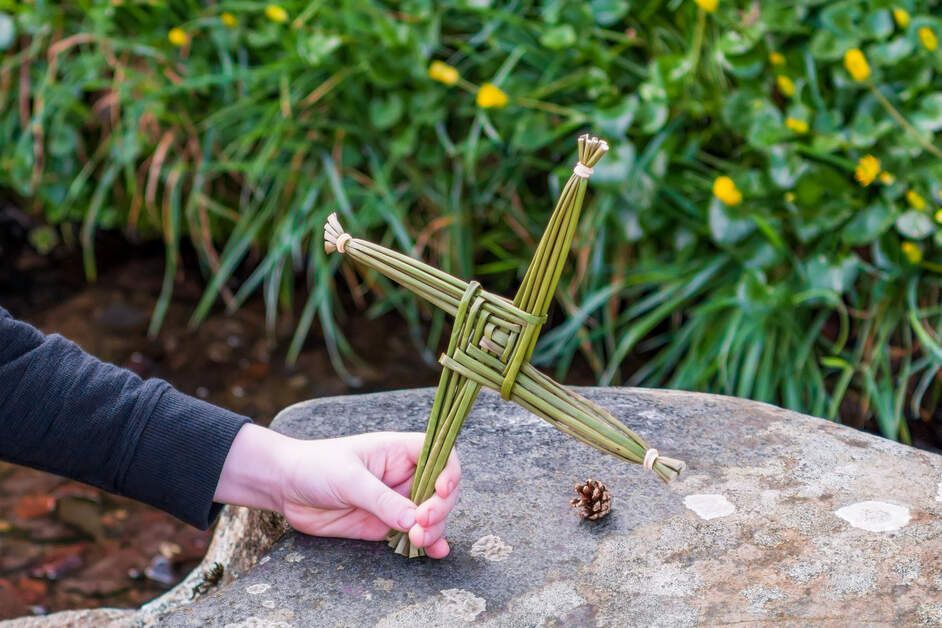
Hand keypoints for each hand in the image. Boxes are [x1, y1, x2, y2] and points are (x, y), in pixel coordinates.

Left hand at [214, 425, 460, 558]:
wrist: (285, 487)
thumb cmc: (316, 467)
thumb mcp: (349, 479)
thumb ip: (381, 500)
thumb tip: (413, 521)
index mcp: (399, 451)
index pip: (440, 455)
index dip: (449, 472)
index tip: (441, 491)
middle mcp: (404, 475)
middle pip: (441, 490)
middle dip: (439, 508)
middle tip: (422, 523)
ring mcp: (396, 501)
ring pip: (431, 515)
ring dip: (433, 529)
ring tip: (418, 540)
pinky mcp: (384, 525)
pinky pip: (412, 534)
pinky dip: (427, 543)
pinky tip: (435, 552)